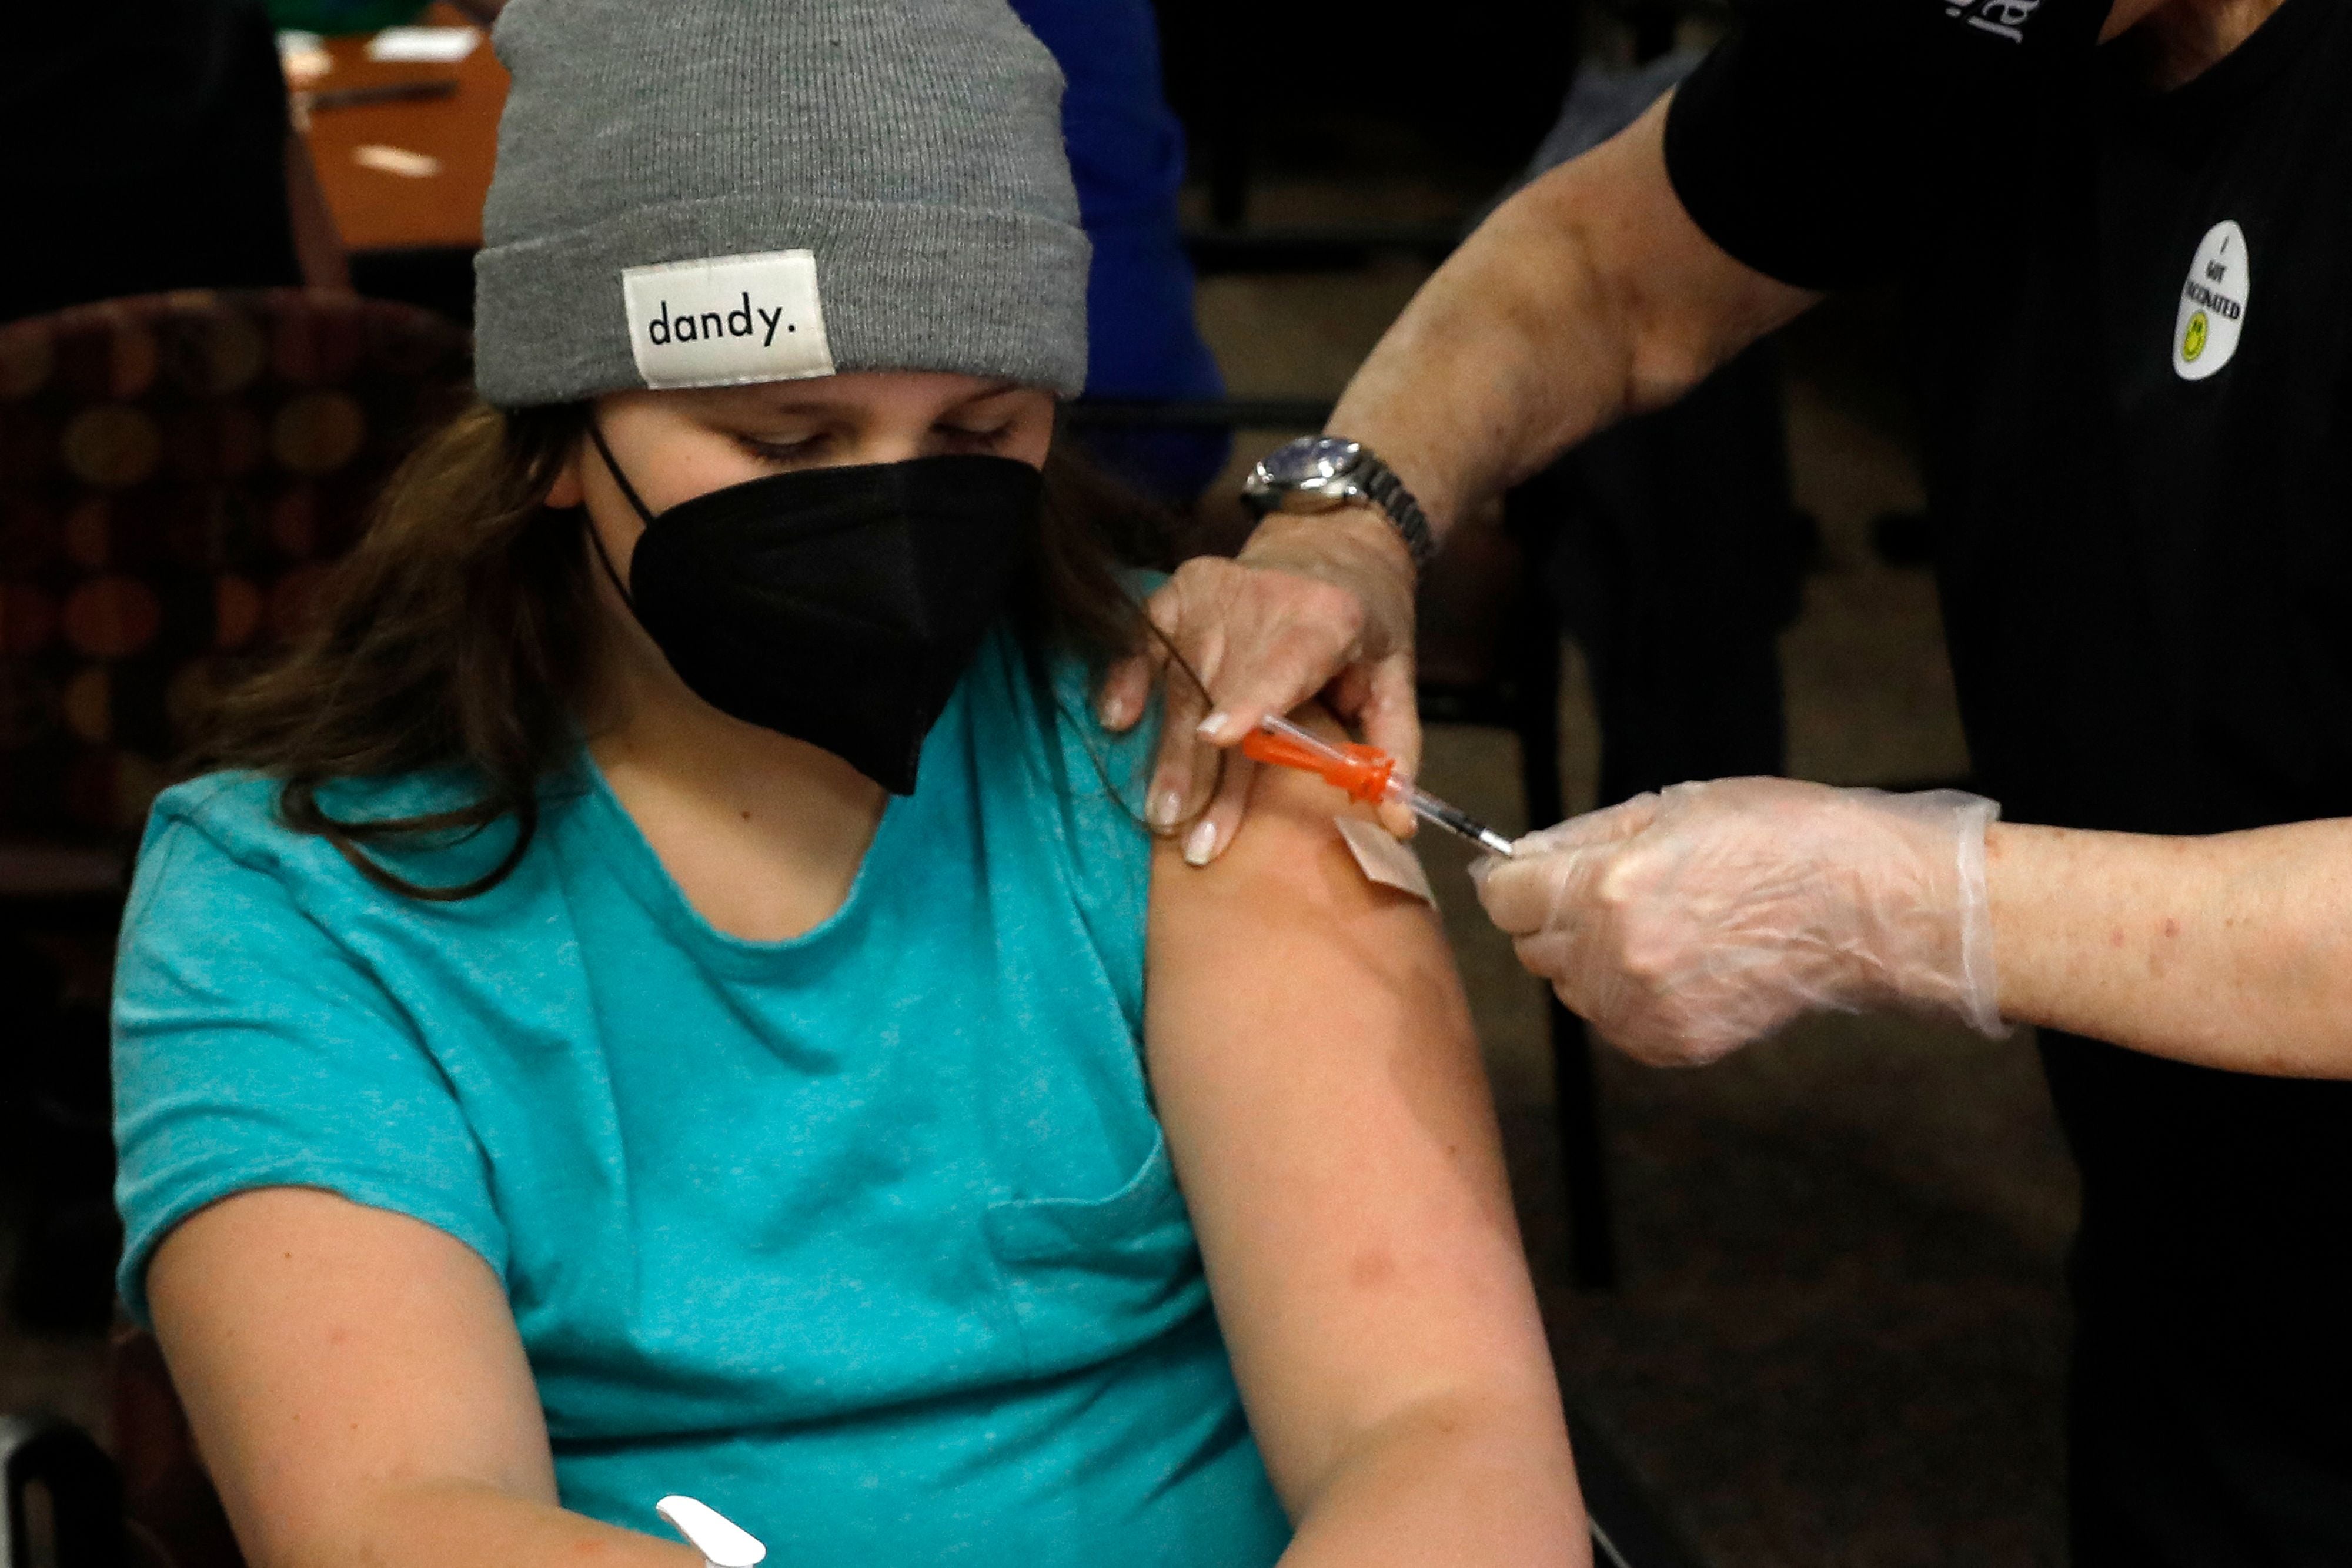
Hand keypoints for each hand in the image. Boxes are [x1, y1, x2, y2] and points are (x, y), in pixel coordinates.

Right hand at [1098, 504, 1420, 864]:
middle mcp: (1266, 598)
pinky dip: (1126, 680)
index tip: (1216, 736)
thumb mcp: (1396, 677)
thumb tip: (1398, 826)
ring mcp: (1214, 592)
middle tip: (1196, 842)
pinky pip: (1143, 642)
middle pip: (1226, 692)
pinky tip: (1118, 721)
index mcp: (1330, 617)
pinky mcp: (1178, 590)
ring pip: (1183, 682)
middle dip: (1209, 773)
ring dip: (1171, 756)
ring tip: (1164, 818)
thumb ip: (1395, 748)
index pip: (1286, 662)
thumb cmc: (1365, 624)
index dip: (1251, 699)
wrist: (1330, 546)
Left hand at [1473, 777, 2004, 1065]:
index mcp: (1608, 887)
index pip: (1504, 897)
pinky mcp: (1671, 1044)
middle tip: (1609, 892)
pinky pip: (1613, 1021)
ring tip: (1659, 925)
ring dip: (1590, 958)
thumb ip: (1583, 838)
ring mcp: (1642, 1008)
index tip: (1527, 873)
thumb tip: (1520, 857)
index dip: (1512, 879)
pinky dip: (1628, 996)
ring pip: (1569, 987)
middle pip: (1531, 945)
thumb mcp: (1669, 807)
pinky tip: (1680, 963)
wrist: (1860, 908)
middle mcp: (1615, 956)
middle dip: (1553, 916)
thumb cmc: (1775, 839)